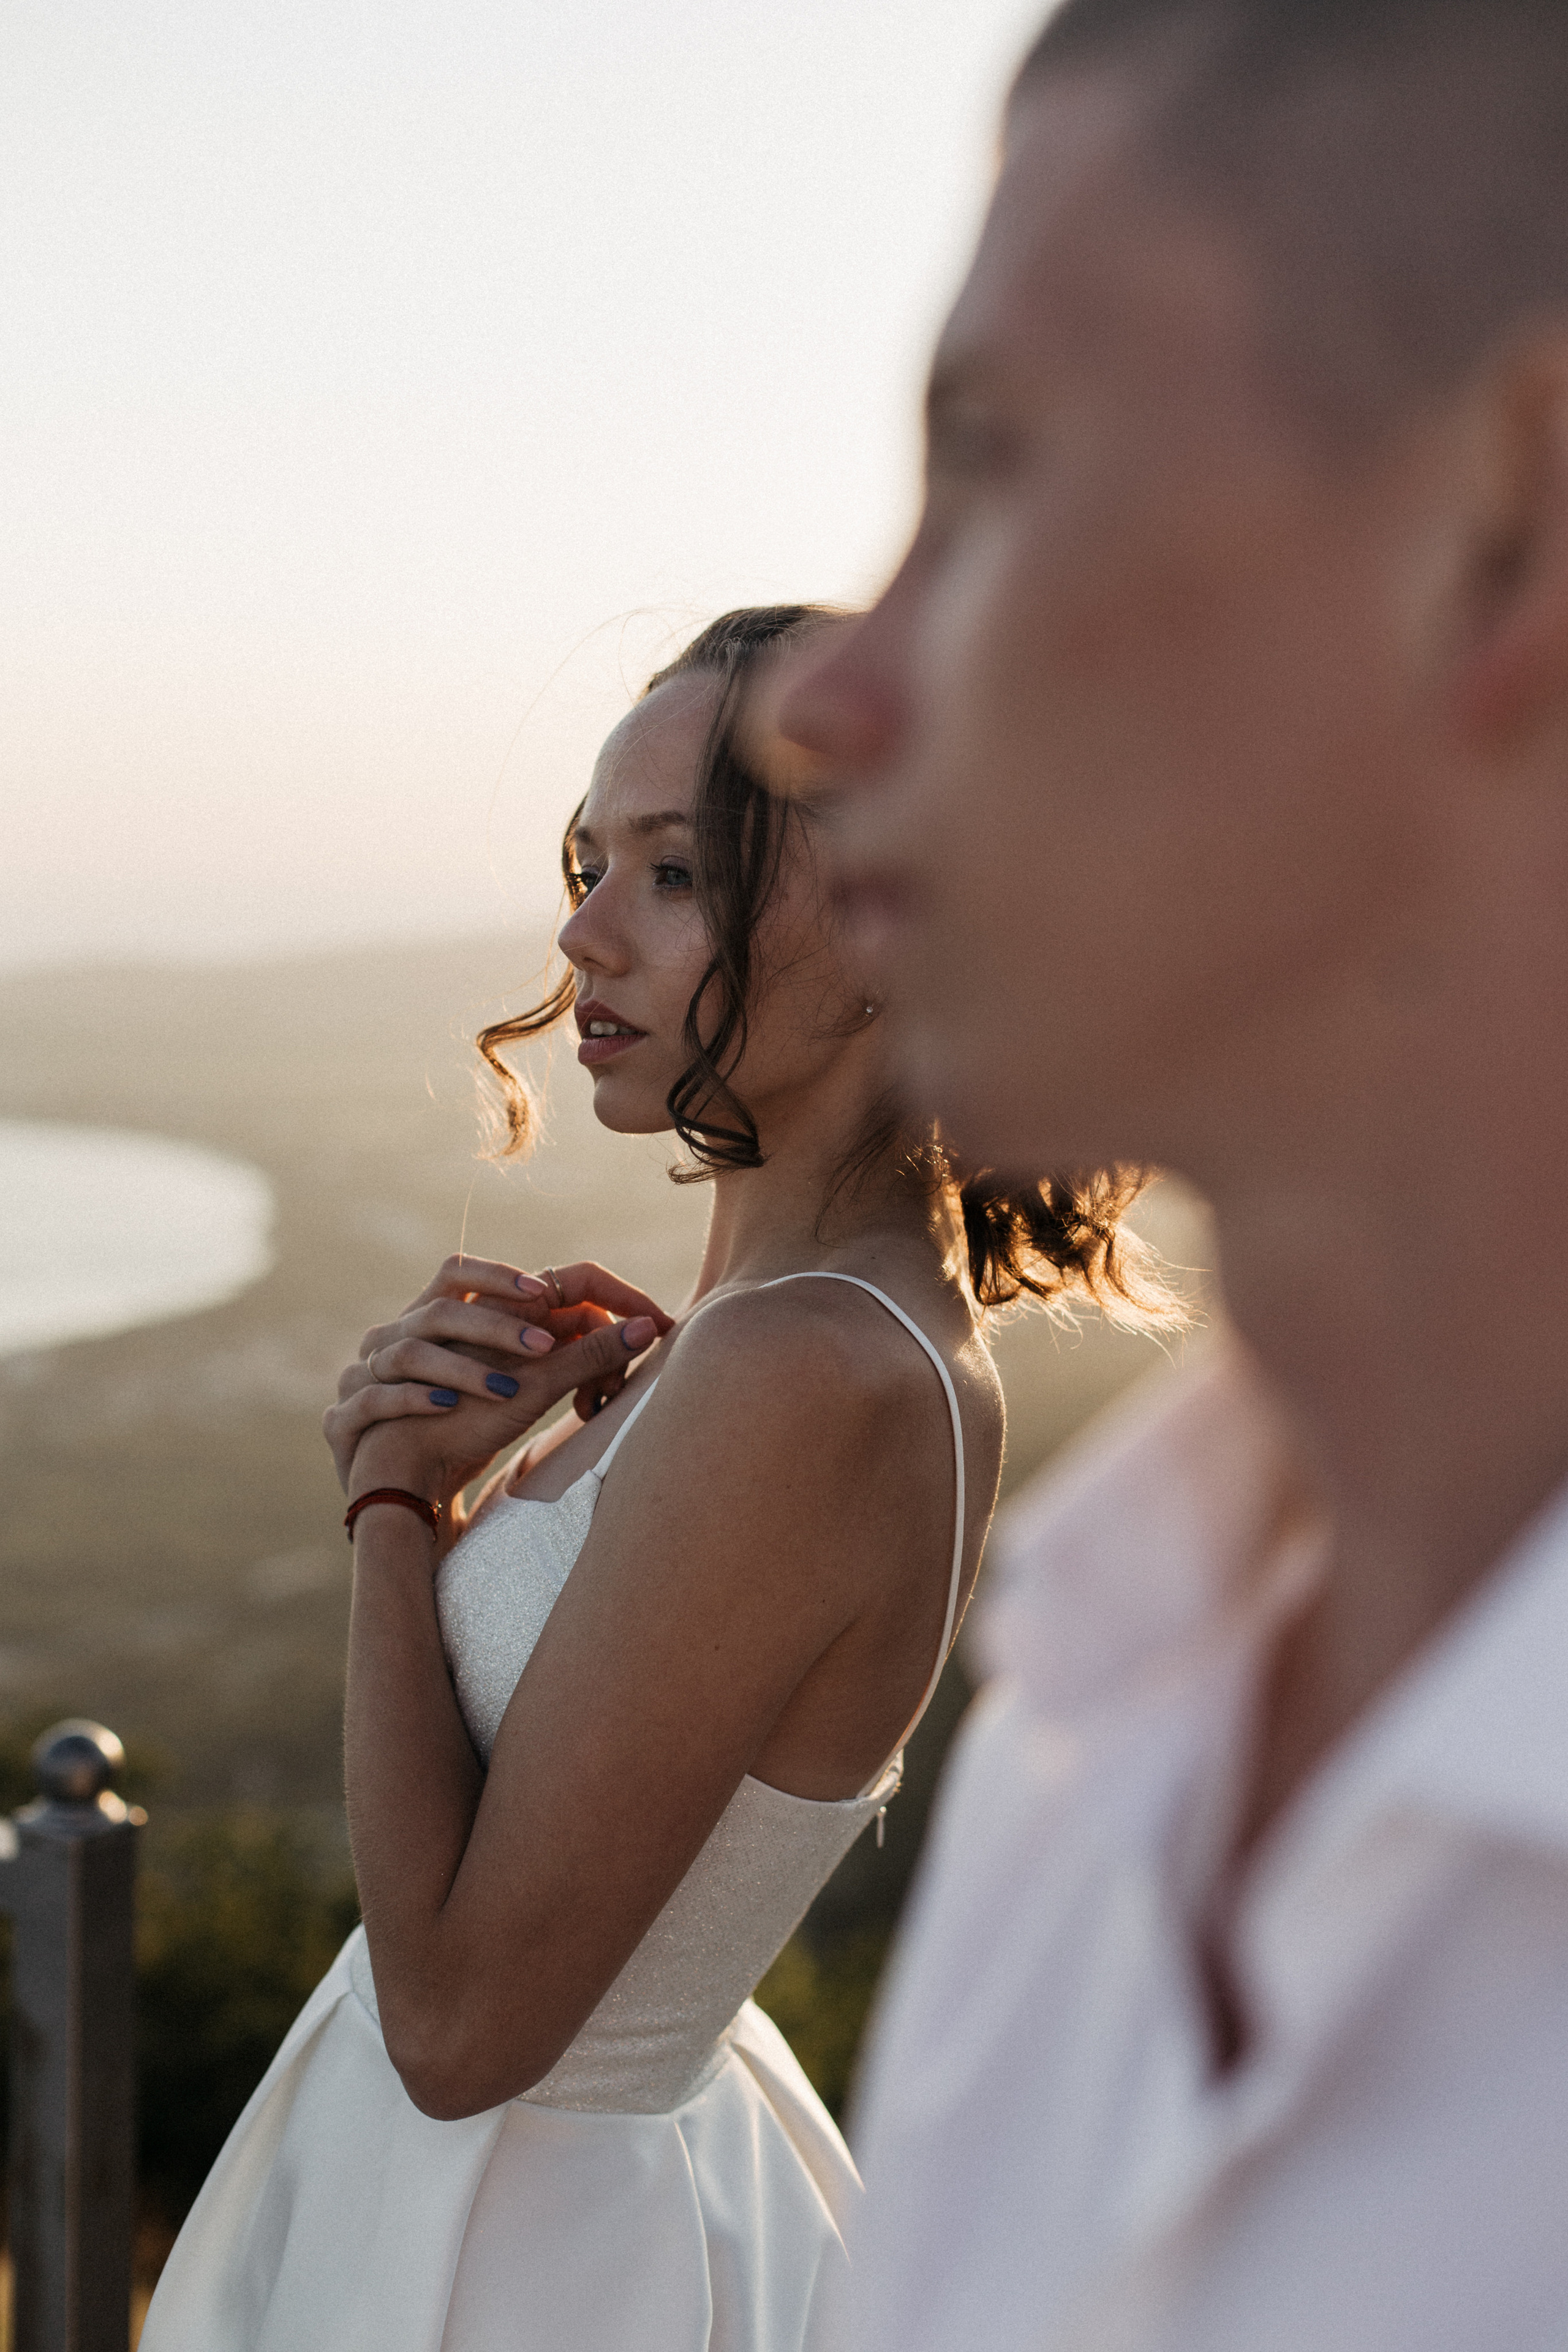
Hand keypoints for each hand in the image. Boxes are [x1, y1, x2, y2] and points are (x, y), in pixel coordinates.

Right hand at [323, 1256, 672, 1507]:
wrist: (399, 1488)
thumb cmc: (469, 1427)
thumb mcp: (535, 1390)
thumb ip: (583, 1355)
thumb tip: (648, 1328)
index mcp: (436, 1320)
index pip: (459, 1271)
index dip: (505, 1276)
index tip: (548, 1293)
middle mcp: (397, 1338)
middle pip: (438, 1306)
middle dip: (494, 1323)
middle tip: (545, 1348)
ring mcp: (369, 1377)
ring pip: (409, 1350)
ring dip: (463, 1367)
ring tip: (509, 1389)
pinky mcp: (350, 1420)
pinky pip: (376, 1399)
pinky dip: (412, 1401)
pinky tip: (446, 1408)